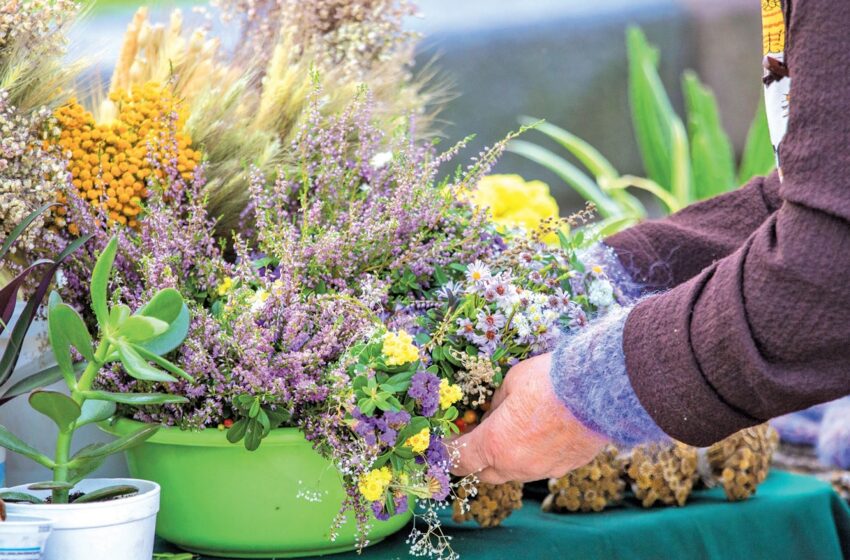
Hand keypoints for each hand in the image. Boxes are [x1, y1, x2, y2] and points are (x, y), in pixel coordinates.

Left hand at [450, 353, 607, 483]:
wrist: (600, 388)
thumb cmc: (550, 380)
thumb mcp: (511, 383)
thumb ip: (497, 404)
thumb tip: (493, 414)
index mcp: (495, 445)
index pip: (460, 460)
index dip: (447, 453)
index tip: (444, 444)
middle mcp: (517, 465)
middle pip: (485, 473)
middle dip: (476, 458)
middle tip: (474, 437)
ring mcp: (544, 470)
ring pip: (515, 471)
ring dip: (507, 457)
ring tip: (510, 433)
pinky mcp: (568, 466)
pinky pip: (541, 467)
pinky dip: (533, 456)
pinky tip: (539, 434)